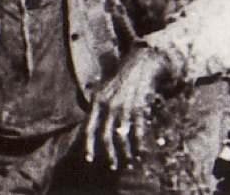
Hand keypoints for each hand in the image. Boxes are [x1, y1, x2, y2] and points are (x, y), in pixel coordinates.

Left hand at [84, 47, 169, 169]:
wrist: (141, 63)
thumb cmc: (120, 79)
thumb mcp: (102, 89)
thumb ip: (96, 107)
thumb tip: (88, 126)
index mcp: (97, 101)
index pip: (89, 127)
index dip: (88, 144)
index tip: (89, 159)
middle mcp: (109, 104)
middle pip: (105, 135)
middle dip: (109, 154)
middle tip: (113, 166)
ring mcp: (124, 106)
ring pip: (122, 136)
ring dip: (126, 153)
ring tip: (129, 163)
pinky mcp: (140, 107)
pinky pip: (138, 131)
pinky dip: (140, 145)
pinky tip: (141, 154)